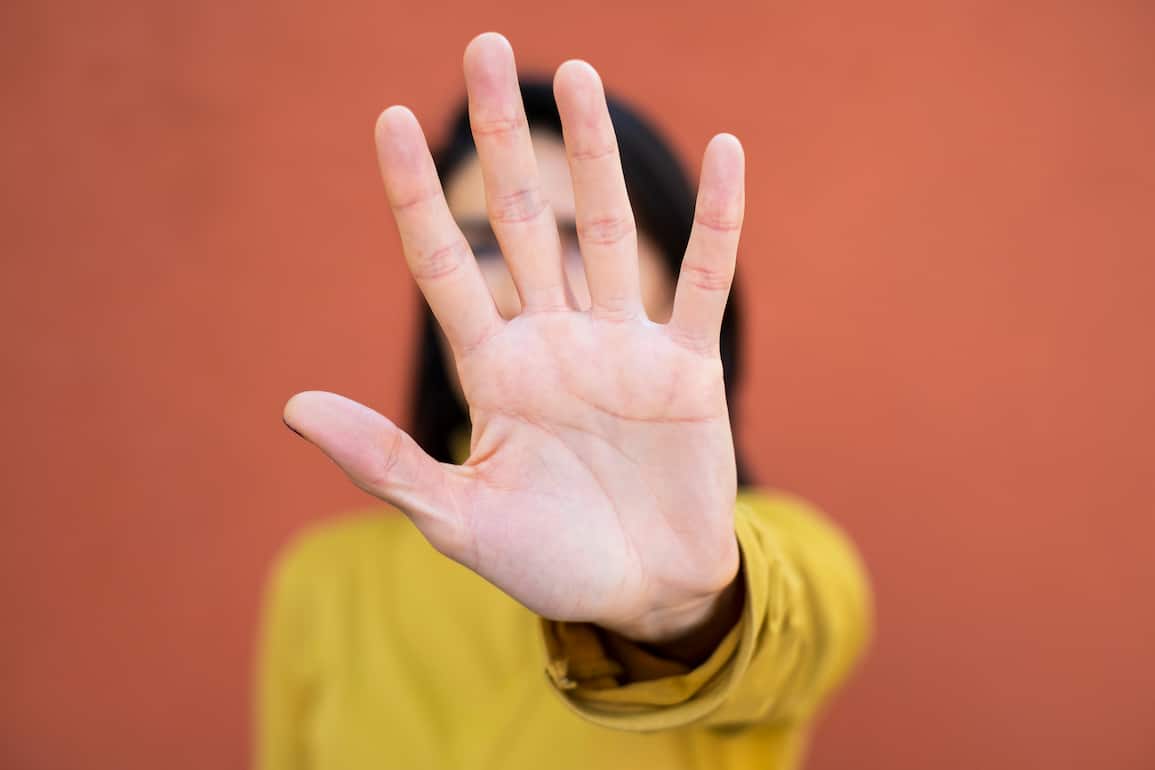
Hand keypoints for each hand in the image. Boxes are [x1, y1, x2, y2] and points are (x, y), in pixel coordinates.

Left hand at [284, 33, 745, 642]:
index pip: (443, 264)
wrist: (641, 594)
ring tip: (577, 74)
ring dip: (593, 154)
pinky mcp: (686, 367)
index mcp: (492, 373)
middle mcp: (553, 342)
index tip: (383, 119)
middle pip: (524, 220)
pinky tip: (727, 151)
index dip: (414, 194)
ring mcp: (621, 348)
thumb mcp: (456, 521)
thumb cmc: (546, 562)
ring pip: (605, 231)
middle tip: (484, 51)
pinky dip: (719, 221)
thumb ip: (385, 460)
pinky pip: (703, 281)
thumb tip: (291, 404)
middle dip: (502, 139)